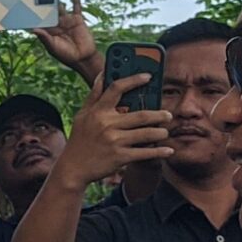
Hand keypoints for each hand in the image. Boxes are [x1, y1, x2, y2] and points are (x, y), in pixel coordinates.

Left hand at [33, 0, 96, 77]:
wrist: (83, 58)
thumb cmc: (66, 55)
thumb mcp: (53, 47)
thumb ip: (44, 38)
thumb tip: (33, 30)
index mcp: (48, 31)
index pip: (38, 20)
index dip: (30, 13)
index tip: (21, 6)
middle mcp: (56, 23)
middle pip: (47, 10)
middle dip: (40, 4)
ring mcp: (66, 20)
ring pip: (59, 6)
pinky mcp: (77, 18)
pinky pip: (76, 5)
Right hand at [52, 73, 171, 189]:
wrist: (73, 168)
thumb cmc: (80, 139)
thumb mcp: (83, 115)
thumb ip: (94, 94)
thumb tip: (103, 73)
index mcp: (98, 111)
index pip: (117, 88)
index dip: (134, 80)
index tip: (148, 76)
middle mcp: (107, 124)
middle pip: (141, 115)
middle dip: (159, 115)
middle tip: (168, 115)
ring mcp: (114, 141)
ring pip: (146, 133)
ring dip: (160, 132)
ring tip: (165, 132)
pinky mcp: (119, 157)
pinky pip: (144, 153)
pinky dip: (158, 152)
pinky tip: (168, 151)